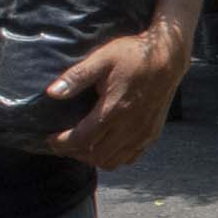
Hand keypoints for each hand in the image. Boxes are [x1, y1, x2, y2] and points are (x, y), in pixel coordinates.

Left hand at [44, 17, 190, 171]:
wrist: (168, 56)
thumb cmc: (133, 55)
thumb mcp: (102, 59)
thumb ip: (76, 77)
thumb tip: (52, 92)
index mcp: (114, 110)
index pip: (82, 139)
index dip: (62, 143)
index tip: (50, 139)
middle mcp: (130, 128)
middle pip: (95, 156)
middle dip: (74, 153)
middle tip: (62, 143)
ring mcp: (143, 134)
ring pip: (113, 162)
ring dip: (93, 158)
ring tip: (82, 146)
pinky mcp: (152, 134)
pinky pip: (130, 158)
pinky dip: (114, 157)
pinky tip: (106, 145)